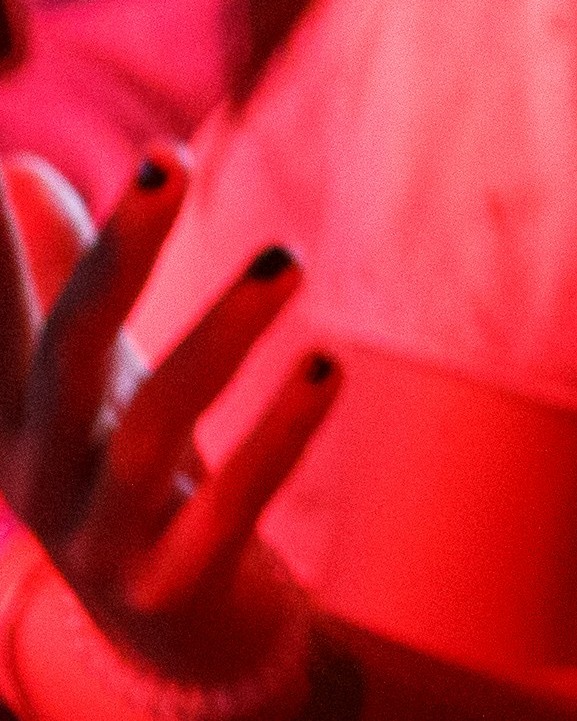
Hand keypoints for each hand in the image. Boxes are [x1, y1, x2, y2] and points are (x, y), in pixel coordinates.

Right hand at [0, 150, 343, 697]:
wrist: (163, 632)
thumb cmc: (119, 469)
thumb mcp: (79, 381)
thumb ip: (43, 282)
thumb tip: (17, 168)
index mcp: (8, 419)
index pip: (0, 316)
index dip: (2, 247)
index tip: (13, 157)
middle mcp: (39, 475)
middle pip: (67, 351)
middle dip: (116, 256)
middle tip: (170, 161)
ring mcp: (101, 538)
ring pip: (155, 428)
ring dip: (220, 335)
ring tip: (286, 261)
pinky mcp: (172, 585)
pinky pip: (229, 506)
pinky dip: (278, 437)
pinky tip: (329, 367)